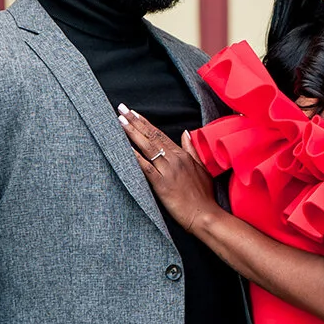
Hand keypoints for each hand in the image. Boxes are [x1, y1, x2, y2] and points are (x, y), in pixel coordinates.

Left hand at [118, 105, 219, 231]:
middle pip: (151, 136)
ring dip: (132, 133)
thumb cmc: (204, 195)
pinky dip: (134, 156)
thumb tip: (185, 132)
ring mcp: (168, 171)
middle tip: (121, 108)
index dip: (145, 123)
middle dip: (135, 121)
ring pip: (147, 147)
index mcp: (182, 155)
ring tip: (119, 121)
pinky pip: (145, 167)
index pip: (160, 134)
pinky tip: (124, 148)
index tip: (134, 113)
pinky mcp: (161, 184)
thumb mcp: (202, 168)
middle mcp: (174, 159)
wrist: (204, 214)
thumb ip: (191, 149)